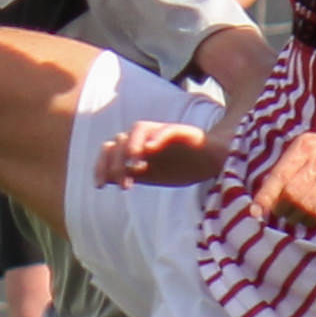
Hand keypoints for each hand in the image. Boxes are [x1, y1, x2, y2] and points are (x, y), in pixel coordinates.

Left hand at [94, 119, 224, 188]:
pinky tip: (149, 149)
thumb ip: (131, 174)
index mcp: (136, 148)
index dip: (101, 166)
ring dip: (131, 148)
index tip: (100, 186)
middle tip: (125, 186)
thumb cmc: (182, 167)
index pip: (109, 150)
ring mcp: (162, 132)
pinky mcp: (182, 130)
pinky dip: (157, 136)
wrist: (214, 162)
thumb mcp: (152, 176)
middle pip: (119, 140)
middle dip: (116, 164)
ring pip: (138, 129)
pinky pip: (167, 129)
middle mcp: (145, 137)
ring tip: (133, 167)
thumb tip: (106, 178)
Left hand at [249, 126, 315, 228]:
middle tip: (278, 209)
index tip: (255, 210)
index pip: (280, 175)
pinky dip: (310, 215)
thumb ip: (285, 166)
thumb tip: (265, 194)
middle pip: (292, 193)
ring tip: (292, 212)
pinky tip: (307, 213)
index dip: (266, 195)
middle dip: (280, 206)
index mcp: (303, 147)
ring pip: (306, 204)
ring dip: (294, 214)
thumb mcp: (303, 146)